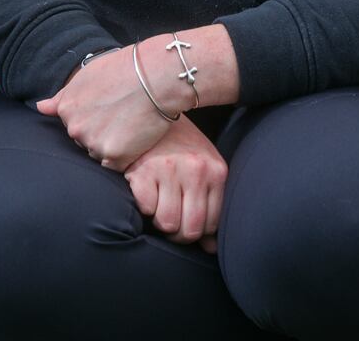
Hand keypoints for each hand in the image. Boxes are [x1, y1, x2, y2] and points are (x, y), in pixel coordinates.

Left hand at [35, 46, 173, 170]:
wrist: (157, 74)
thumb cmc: (126, 68)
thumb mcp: (88, 74)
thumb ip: (62, 96)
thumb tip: (40, 108)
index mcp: (67, 108)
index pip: (75, 124)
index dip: (95, 116)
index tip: (109, 105)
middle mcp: (75, 128)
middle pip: (85, 141)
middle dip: (101, 132)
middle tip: (122, 112)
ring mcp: (93, 144)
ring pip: (100, 154)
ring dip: (114, 144)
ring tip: (131, 121)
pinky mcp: (114, 156)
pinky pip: (117, 165)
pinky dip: (127, 154)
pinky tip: (136, 133)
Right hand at [123, 113, 227, 253]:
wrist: (152, 111)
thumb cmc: (180, 146)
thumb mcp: (203, 168)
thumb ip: (210, 204)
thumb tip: (210, 249)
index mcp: (215, 171)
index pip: (211, 224)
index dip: (196, 231)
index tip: (186, 220)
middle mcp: (195, 170)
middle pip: (190, 230)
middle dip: (178, 234)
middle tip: (169, 219)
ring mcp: (169, 169)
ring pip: (167, 223)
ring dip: (159, 219)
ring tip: (158, 201)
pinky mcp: (143, 170)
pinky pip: (146, 209)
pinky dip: (143, 205)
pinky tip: (145, 189)